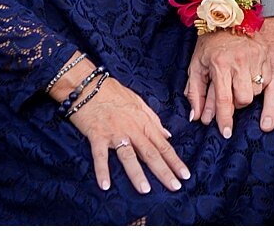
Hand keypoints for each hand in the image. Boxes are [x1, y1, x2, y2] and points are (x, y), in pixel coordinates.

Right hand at [70, 77, 189, 194]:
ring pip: (129, 156)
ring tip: (145, 190)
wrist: (88, 84)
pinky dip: (102, 170)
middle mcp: (132, 129)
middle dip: (164, 171)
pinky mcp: (97, 135)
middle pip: (151, 153)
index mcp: (143, 122)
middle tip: (175, 187)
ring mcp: (115, 132)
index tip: (185, 175)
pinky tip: (105, 185)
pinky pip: (101, 155)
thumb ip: (153, 120)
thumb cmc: (113, 92)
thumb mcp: (138, 102)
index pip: (163, 145)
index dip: (175, 161)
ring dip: (137, 174)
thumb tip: (167, 135)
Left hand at [185, 31, 265, 137]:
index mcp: (220, 64)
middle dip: (237, 104)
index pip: (224, 100)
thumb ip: (195, 92)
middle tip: (230, 97)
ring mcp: (256, 58)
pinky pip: (267, 81)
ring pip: (257, 92)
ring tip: (238, 84)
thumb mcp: (196, 65)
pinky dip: (259, 85)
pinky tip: (250, 78)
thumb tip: (196, 117)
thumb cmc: (210, 43)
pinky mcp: (266, 56)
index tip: (226, 133)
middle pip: (244, 99)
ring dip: (247, 94)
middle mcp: (240, 61)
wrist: (228, 17)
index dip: (225, 120)